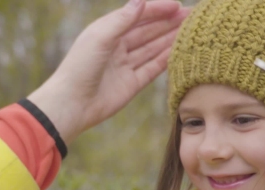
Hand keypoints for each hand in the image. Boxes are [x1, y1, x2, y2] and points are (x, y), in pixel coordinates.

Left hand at [27, 0, 189, 144]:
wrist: (72, 104)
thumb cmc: (80, 67)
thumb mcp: (100, 37)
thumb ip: (122, 19)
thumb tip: (141, 0)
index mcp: (107, 31)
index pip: (137, 16)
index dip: (157, 9)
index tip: (177, 5)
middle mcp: (117, 47)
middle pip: (148, 31)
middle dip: (169, 22)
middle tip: (192, 15)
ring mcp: (125, 66)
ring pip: (153, 49)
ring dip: (171, 39)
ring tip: (192, 30)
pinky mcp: (132, 84)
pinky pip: (153, 68)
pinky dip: (166, 59)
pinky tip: (181, 51)